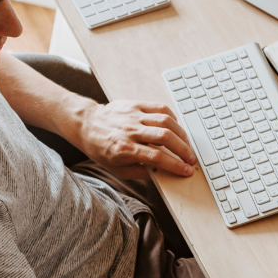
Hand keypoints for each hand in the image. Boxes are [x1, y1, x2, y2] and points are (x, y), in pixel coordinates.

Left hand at [74, 100, 196, 179]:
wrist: (86, 124)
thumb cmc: (101, 148)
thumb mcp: (117, 169)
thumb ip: (141, 172)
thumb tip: (163, 172)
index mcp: (124, 149)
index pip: (157, 157)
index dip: (175, 165)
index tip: (186, 171)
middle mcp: (130, 131)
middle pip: (165, 138)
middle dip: (183, 150)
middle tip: (191, 158)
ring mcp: (134, 116)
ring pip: (166, 122)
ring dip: (181, 134)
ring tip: (187, 145)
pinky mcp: (136, 105)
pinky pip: (160, 108)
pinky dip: (173, 118)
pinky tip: (176, 128)